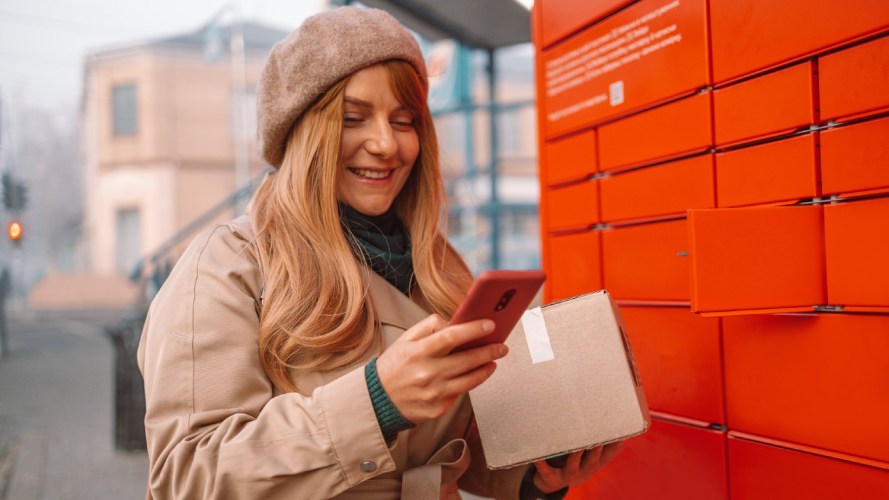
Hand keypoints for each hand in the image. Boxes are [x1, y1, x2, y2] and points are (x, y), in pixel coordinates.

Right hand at [375, 314, 507, 422]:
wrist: (377, 400)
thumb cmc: (394, 366)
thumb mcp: (405, 340)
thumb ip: (429, 327)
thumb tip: (453, 322)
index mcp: (418, 352)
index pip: (452, 337)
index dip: (473, 329)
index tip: (489, 325)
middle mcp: (428, 373)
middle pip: (467, 360)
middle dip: (489, 351)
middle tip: (501, 346)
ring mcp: (434, 394)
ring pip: (470, 380)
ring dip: (486, 369)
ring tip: (493, 361)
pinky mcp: (438, 409)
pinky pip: (459, 394)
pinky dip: (468, 383)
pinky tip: (473, 375)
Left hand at [532, 443, 622, 492]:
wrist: (551, 483)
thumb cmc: (573, 463)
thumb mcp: (588, 456)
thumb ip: (599, 443)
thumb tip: (613, 422)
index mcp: (593, 465)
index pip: (607, 456)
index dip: (614, 447)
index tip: (620, 435)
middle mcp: (583, 471)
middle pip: (592, 461)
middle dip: (596, 450)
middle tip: (598, 438)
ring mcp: (567, 475)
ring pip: (572, 466)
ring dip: (575, 456)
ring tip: (577, 446)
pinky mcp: (551, 477)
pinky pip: (546, 470)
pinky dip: (542, 464)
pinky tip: (539, 456)